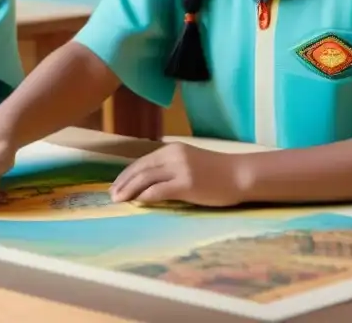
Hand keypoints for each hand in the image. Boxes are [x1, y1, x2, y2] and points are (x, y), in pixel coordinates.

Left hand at [109, 142, 246, 206]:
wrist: (240, 175)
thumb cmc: (217, 172)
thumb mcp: (189, 162)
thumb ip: (170, 168)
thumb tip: (148, 183)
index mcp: (172, 149)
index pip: (142, 161)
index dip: (126, 174)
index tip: (115, 186)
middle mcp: (173, 155)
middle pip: (140, 169)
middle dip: (123, 183)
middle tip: (111, 196)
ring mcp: (180, 169)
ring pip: (146, 178)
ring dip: (129, 190)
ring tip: (119, 200)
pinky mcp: (187, 184)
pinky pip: (159, 190)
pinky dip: (145, 196)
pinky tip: (137, 203)